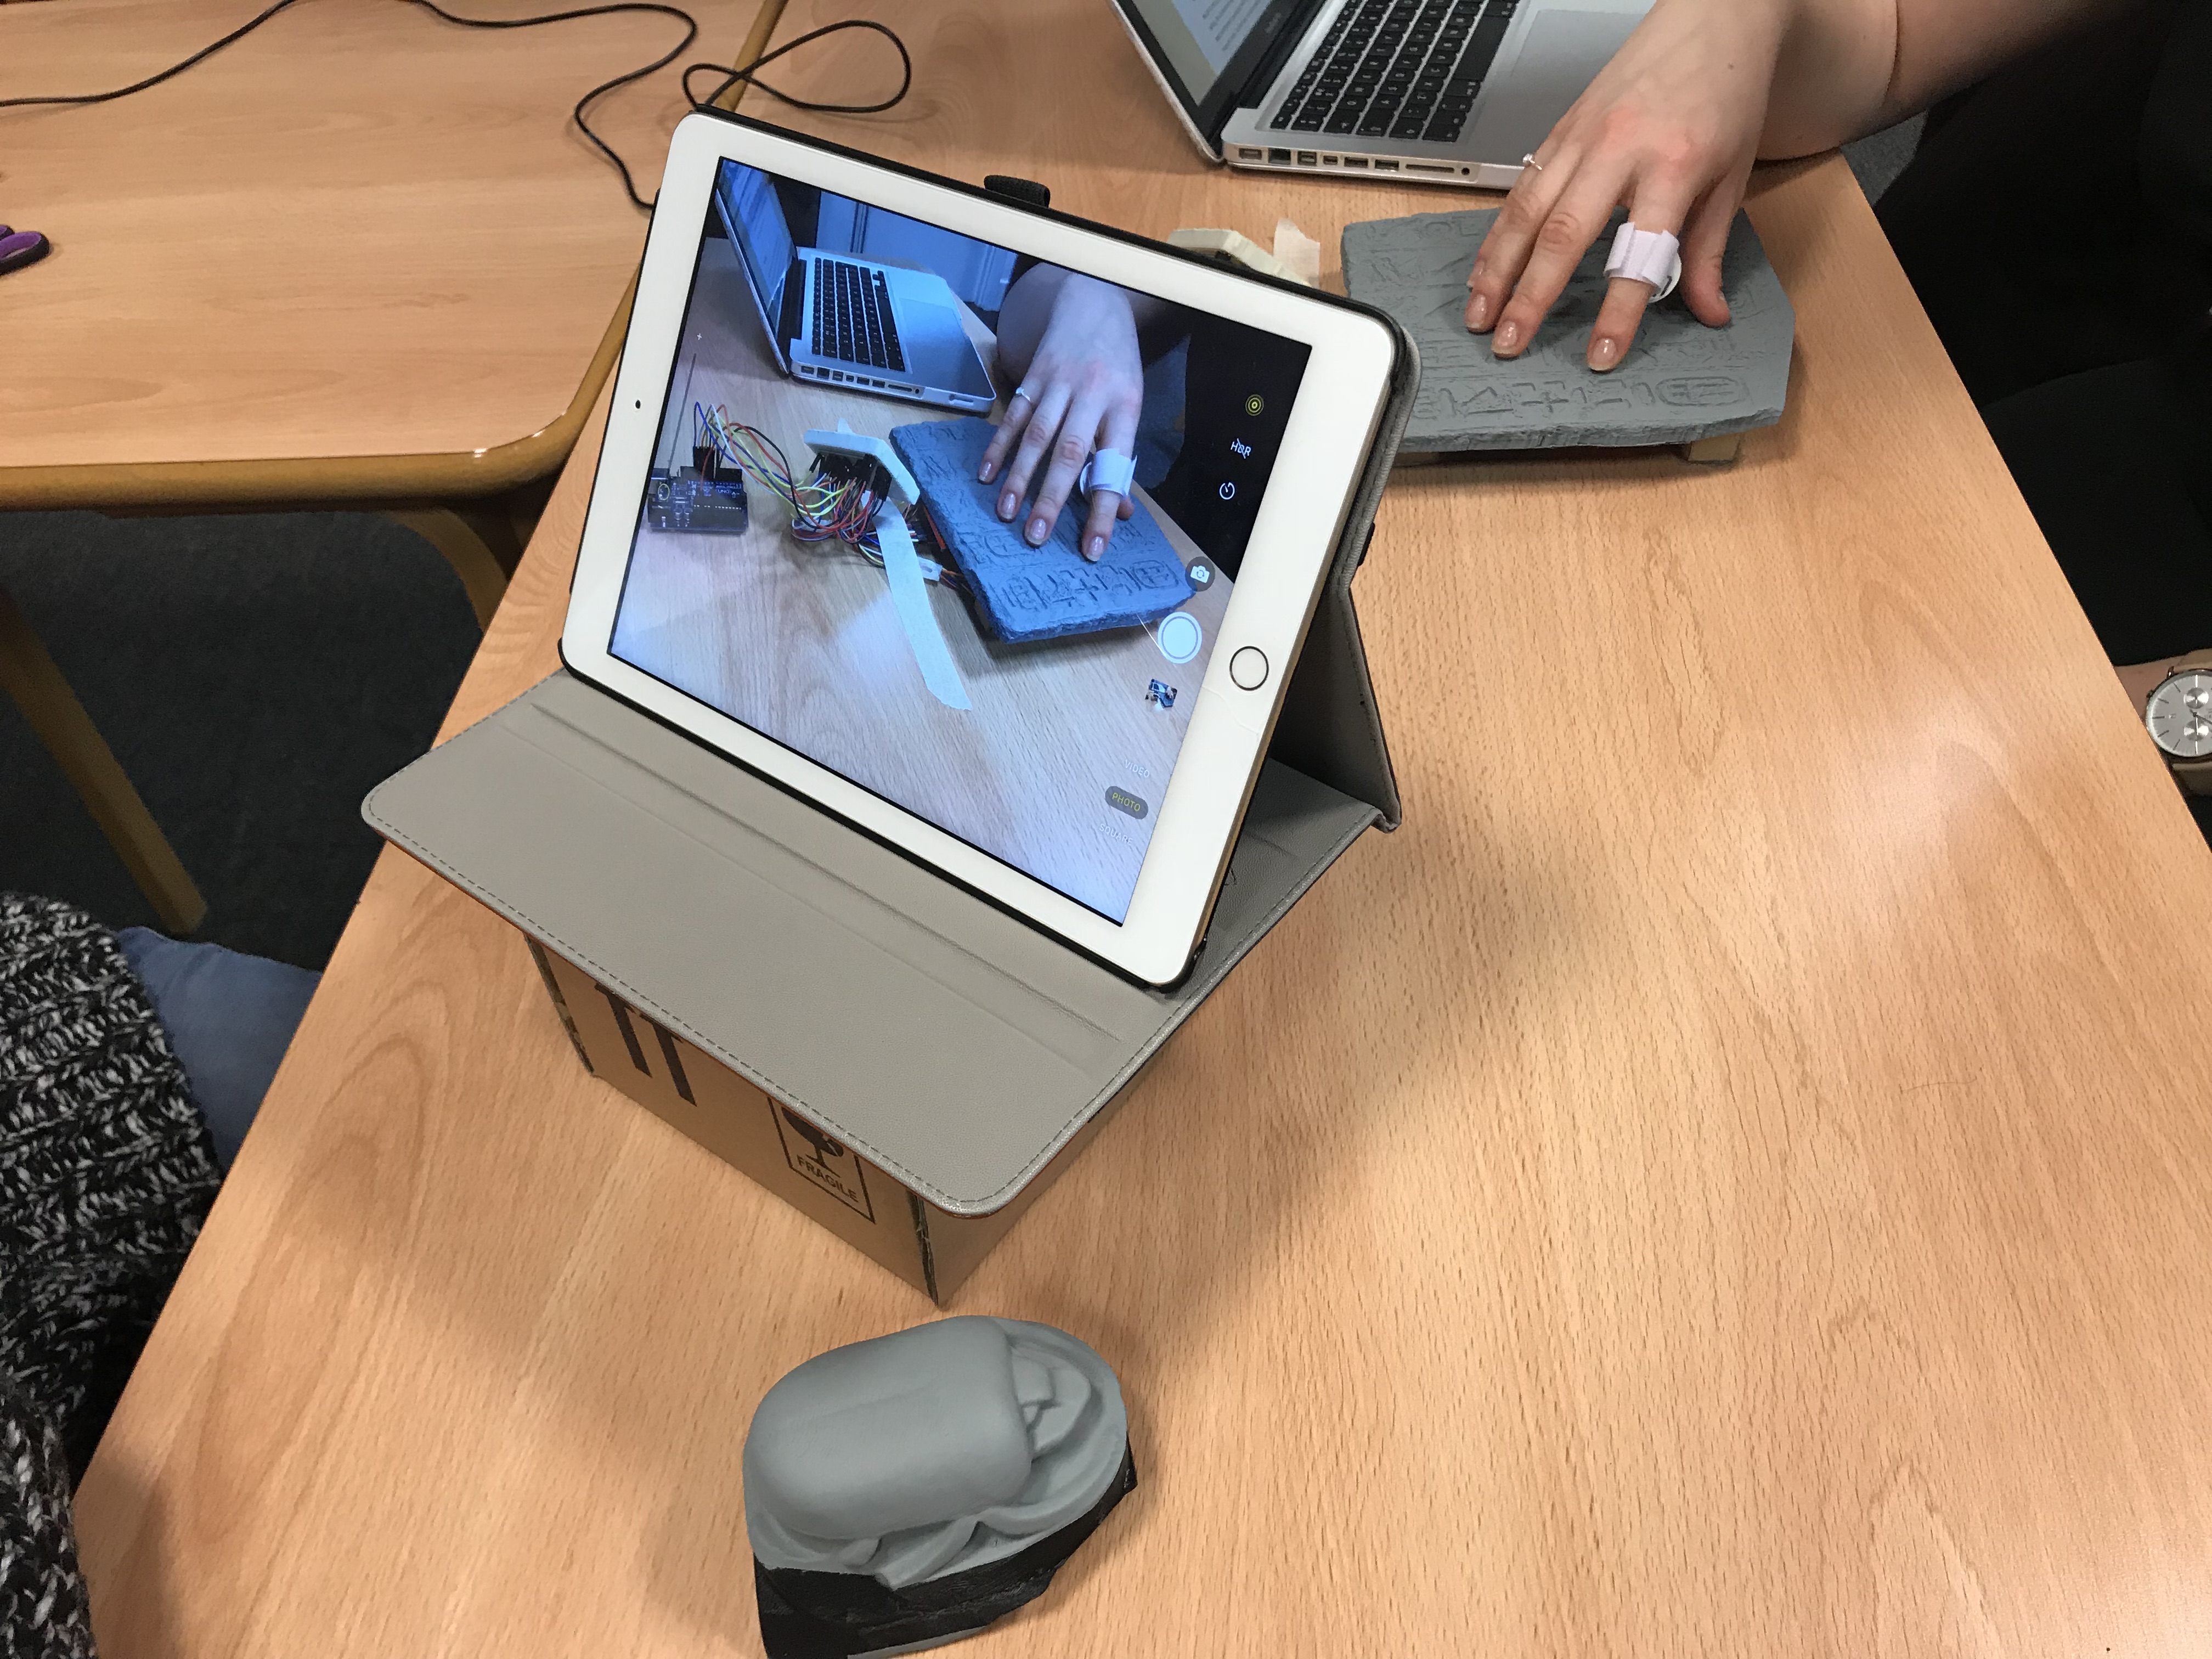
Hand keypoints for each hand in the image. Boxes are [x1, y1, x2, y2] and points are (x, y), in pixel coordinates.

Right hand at [978, 273, 1143, 560]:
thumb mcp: (1130, 406)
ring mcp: (1059, 383)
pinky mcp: (1034, 376)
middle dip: (1051, 498)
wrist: (1094, 303)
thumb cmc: (1116, 367)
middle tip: (1036, 536)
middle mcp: (1092, 395)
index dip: (1103, 510)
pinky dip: (999, 447)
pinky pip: (1014, 415)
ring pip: (1036, 436)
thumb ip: (1119, 456)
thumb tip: (1120, 512)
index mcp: (1124, 407)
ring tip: (1007, 513)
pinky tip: (987, 475)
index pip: (1114, 466)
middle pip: (1070, 452)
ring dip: (1019, 477)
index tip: (1092, 548)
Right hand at [1463, 0, 1789, 370]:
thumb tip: (1708, 312)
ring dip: (1498, 268)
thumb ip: (1710, 249)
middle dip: (1530, 295)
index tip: (1601, 354)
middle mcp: (1620, 148)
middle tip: (1509, 343)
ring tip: (1480, 315)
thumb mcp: (1732, 177)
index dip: (1618, 310)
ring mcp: (1583, 135)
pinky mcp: (1562, 127)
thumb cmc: (1725, 94)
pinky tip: (1484, 266)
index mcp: (1673, 165)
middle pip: (1562, 232)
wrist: (1714, 19)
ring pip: (1527, 209)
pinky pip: (1521, 186)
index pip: (1639, 252)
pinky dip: (1498, 231)